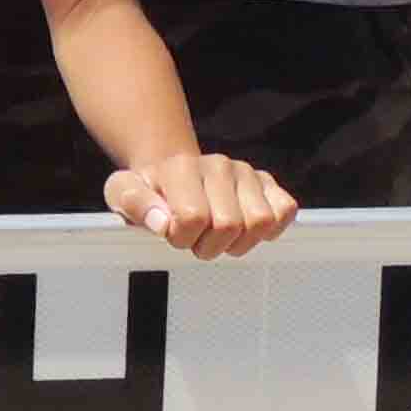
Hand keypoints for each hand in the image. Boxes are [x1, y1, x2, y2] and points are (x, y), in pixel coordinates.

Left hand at [103, 151, 298, 259]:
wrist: (170, 175)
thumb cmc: (148, 193)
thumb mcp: (124, 195)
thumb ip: (135, 205)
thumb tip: (161, 221)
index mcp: (181, 167)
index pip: (193, 218)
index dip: (181, 238)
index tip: (171, 233)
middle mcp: (217, 164)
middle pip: (228, 225)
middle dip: (209, 246)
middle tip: (196, 239)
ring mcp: (246, 173)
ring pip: (260, 222)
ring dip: (238, 243)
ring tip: (218, 237)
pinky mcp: (268, 183)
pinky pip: (286, 210)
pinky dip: (269, 230)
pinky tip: (244, 229)